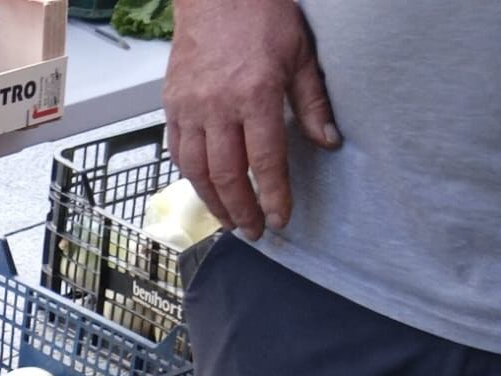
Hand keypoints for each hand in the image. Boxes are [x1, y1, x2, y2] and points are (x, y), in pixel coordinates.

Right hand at [163, 0, 338, 240]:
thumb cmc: (260, 15)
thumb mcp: (300, 53)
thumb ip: (312, 101)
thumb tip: (328, 141)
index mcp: (255, 93)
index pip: (264, 160)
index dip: (274, 195)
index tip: (281, 218)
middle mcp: (218, 106)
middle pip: (227, 175)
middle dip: (242, 209)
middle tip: (255, 230)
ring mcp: (190, 108)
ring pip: (197, 171)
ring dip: (214, 202)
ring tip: (230, 220)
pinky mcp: (172, 105)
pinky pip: (178, 151)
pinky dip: (191, 176)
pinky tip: (205, 188)